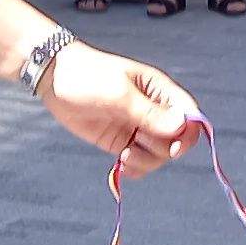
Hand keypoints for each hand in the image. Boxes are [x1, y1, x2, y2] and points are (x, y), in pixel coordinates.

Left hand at [42, 44, 200, 173]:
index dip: (189, 133)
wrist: (55, 79)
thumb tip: (180, 128)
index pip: (189, 115)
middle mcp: (154, 111)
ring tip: (124, 154)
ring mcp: (138, 128)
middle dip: (162, 149)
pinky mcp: (122, 141)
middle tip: (136, 142)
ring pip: (159, 155)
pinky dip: (134, 168)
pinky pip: (139, 162)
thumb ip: (148, 113)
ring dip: (146, 161)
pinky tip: (120, 165)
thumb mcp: (119, 94)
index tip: (174, 146)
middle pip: (177, 141)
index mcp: (159, 91)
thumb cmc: (89, 76)